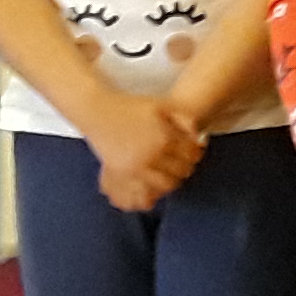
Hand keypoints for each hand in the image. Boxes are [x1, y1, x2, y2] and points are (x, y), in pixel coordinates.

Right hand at [81, 86, 202, 212]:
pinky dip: (154, 189)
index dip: (196, 153)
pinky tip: (153, 179)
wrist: (97, 111)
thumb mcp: (160, 106)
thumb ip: (182, 118)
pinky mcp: (122, 173)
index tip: (192, 151)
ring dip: (172, 180)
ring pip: (166, 184)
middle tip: (182, 163)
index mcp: (164, 138)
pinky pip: (145, 189)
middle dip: (186, 167)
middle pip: (182, 171)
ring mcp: (136, 166)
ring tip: (169, 172)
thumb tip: (198, 132)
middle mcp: (151, 155)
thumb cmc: (130, 106)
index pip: (191, 155)